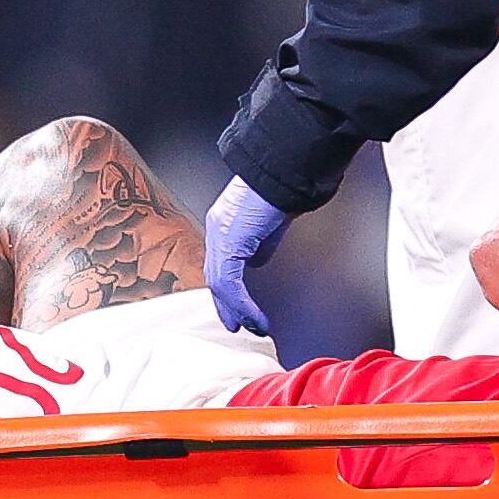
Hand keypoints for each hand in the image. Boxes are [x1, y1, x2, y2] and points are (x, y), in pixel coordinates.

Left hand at [203, 177, 291, 336]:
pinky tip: (254, 315)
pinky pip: (229, 282)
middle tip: (238, 324)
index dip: (227, 290)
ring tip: (252, 326)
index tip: (237, 308)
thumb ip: (261, 245)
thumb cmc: (280, 189)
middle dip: (227, 305)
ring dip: (237, 309)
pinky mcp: (229, 242)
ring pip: (220, 284)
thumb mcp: (269, 224)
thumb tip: (256, 263)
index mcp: (223, 223)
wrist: (283, 172)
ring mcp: (219, 234)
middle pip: (215, 276)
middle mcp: (216, 229)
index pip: (218, 264)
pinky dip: (242, 303)